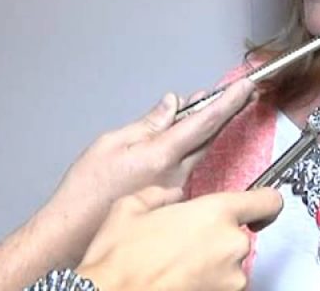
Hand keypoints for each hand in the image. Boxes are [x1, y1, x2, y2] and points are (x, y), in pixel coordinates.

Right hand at [39, 79, 256, 264]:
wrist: (74, 234)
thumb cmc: (86, 190)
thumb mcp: (112, 144)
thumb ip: (148, 123)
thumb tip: (172, 104)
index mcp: (162, 156)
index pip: (205, 123)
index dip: (228, 102)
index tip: (245, 87)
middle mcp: (177, 175)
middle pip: (210, 137)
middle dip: (227, 113)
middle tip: (242, 93)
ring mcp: (178, 192)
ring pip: (199, 152)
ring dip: (205, 129)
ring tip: (205, 106)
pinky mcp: (174, 203)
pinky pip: (188, 168)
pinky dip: (190, 149)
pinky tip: (184, 140)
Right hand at [76, 186, 282, 290]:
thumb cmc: (119, 260)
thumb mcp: (130, 207)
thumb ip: (161, 194)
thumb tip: (172, 197)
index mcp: (216, 214)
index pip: (267, 201)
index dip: (263, 201)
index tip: (258, 206)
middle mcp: (231, 245)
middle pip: (240, 235)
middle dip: (218, 238)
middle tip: (184, 244)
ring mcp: (230, 279)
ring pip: (230, 264)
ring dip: (212, 264)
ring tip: (176, 266)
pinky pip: (221, 285)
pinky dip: (206, 283)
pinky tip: (177, 280)